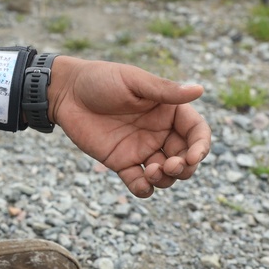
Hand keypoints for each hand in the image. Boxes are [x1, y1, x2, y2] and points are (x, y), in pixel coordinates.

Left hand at [46, 56, 210, 197]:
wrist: (66, 93)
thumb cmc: (101, 79)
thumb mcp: (133, 81)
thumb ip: (164, 91)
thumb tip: (200, 89)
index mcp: (169, 111)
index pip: (197, 132)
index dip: (201, 147)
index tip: (193, 156)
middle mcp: (160, 132)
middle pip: (185, 158)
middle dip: (184, 168)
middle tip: (169, 165)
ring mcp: (141, 149)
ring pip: (166, 175)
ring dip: (166, 180)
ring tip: (151, 171)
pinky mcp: (121, 163)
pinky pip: (138, 183)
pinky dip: (144, 189)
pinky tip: (141, 184)